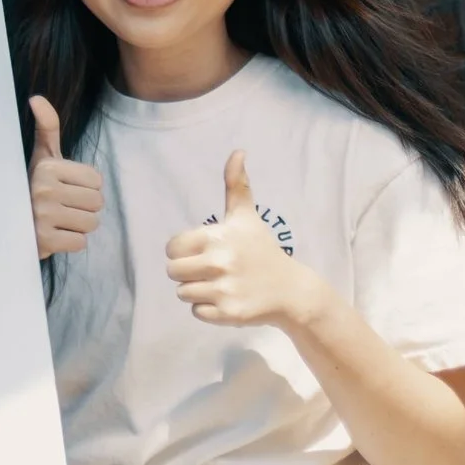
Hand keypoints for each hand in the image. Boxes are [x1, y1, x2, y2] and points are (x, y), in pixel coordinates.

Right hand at [28, 95, 102, 258]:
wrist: (6, 226)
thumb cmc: (31, 188)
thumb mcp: (40, 157)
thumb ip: (47, 128)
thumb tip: (36, 98)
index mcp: (47, 167)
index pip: (97, 180)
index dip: (85, 187)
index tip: (63, 189)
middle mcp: (43, 189)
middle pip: (97, 202)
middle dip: (83, 208)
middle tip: (60, 207)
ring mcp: (42, 216)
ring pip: (91, 223)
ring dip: (78, 226)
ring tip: (57, 221)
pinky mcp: (43, 241)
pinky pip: (79, 242)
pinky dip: (69, 242)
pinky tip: (53, 235)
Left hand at [165, 151, 323, 328]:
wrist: (292, 290)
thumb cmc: (262, 251)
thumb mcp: (247, 217)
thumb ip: (237, 185)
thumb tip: (237, 151)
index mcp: (217, 237)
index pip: (171, 248)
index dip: (184, 251)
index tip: (204, 251)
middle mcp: (219, 262)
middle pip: (173, 272)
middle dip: (189, 272)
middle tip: (213, 270)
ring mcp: (224, 289)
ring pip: (183, 293)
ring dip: (198, 291)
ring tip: (223, 284)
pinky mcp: (228, 313)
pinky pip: (196, 313)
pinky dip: (208, 310)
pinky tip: (229, 299)